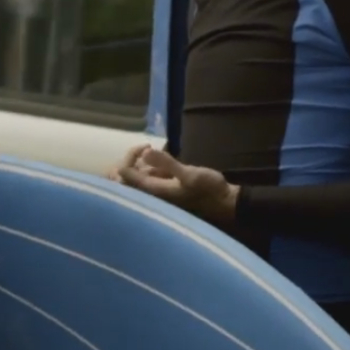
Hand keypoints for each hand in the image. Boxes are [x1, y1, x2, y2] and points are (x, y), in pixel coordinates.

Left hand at [116, 148, 239, 223]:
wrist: (225, 203)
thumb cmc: (209, 189)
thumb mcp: (189, 174)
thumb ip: (167, 164)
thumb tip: (145, 153)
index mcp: (152, 191)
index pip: (124, 173)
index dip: (131, 155)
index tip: (148, 146)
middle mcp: (150, 194)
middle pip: (125, 177)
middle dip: (132, 160)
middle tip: (148, 149)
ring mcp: (157, 193)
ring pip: (138, 176)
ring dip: (145, 163)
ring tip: (164, 156)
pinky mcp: (165, 190)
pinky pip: (149, 178)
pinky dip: (153, 168)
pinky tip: (168, 163)